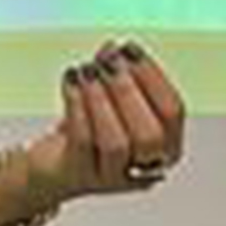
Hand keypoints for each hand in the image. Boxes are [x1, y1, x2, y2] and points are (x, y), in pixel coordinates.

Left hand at [26, 40, 187, 201]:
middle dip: (127, 91)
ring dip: (101, 99)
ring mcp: (113, 177)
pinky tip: (71, 80)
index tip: (130, 48)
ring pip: (116, 143)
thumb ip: (115, 72)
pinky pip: (83, 141)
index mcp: (167, 145)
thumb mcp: (107, 98)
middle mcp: (146, 167)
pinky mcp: (80, 176)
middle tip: (108, 61)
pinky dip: (77, 105)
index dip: (152, 76)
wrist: (52, 166)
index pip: (173, 111)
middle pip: (149, 134)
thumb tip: (114, 48)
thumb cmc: (87, 131)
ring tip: (87, 70)